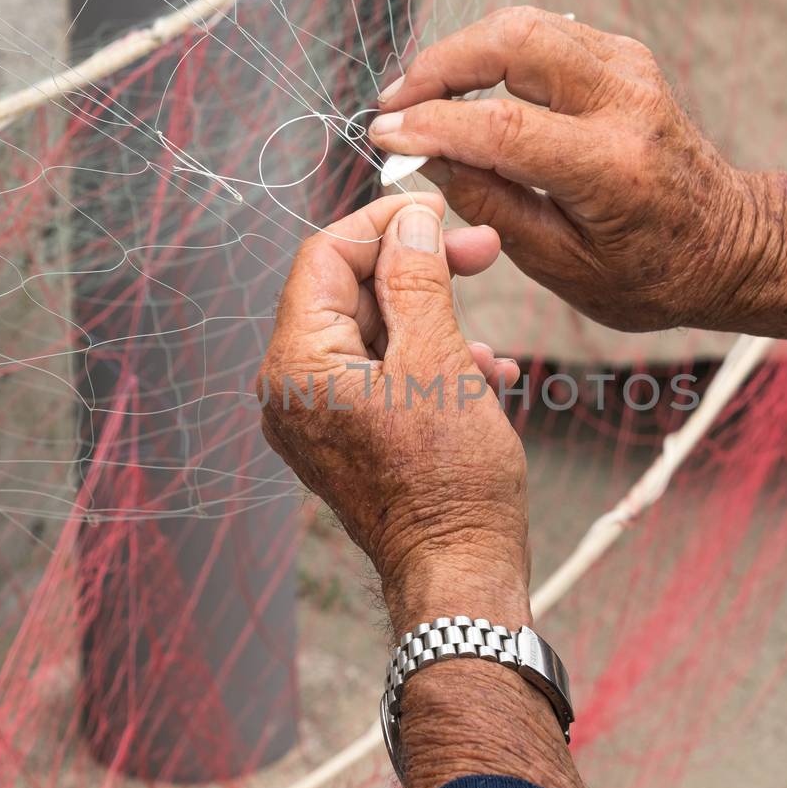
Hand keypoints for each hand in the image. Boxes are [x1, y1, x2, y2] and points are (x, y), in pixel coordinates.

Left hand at [257, 193, 530, 630]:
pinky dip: (430, 363)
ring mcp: (319, 418)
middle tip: (483, 253)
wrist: (459, 575)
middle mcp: (294, 389)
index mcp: (299, 363)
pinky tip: (485, 375)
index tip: (443, 212)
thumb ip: (417, 278)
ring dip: (436, 320)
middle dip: (420, 270)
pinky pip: (383, 377)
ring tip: (492, 344)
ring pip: (375, 333)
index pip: (325, 256)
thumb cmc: (450, 481)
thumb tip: (410, 219)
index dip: (386, 223)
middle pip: (349, 291)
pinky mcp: (349, 440)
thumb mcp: (439, 360)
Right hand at [368, 7, 784, 332]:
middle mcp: (627, 103)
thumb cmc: (649, 273)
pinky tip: (464, 86)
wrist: (728, 244)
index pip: (503, 126)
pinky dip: (494, 51)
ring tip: (417, 95)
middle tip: (395, 103)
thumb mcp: (563, 266)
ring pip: (526, 24)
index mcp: (613, 167)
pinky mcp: (625, 58)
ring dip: (462, 52)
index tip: (383, 136)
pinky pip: (544, 32)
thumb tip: (426, 156)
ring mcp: (631, 69)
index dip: (433, 126)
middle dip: (441, 64)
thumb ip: (492, 207)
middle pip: (516, 40)